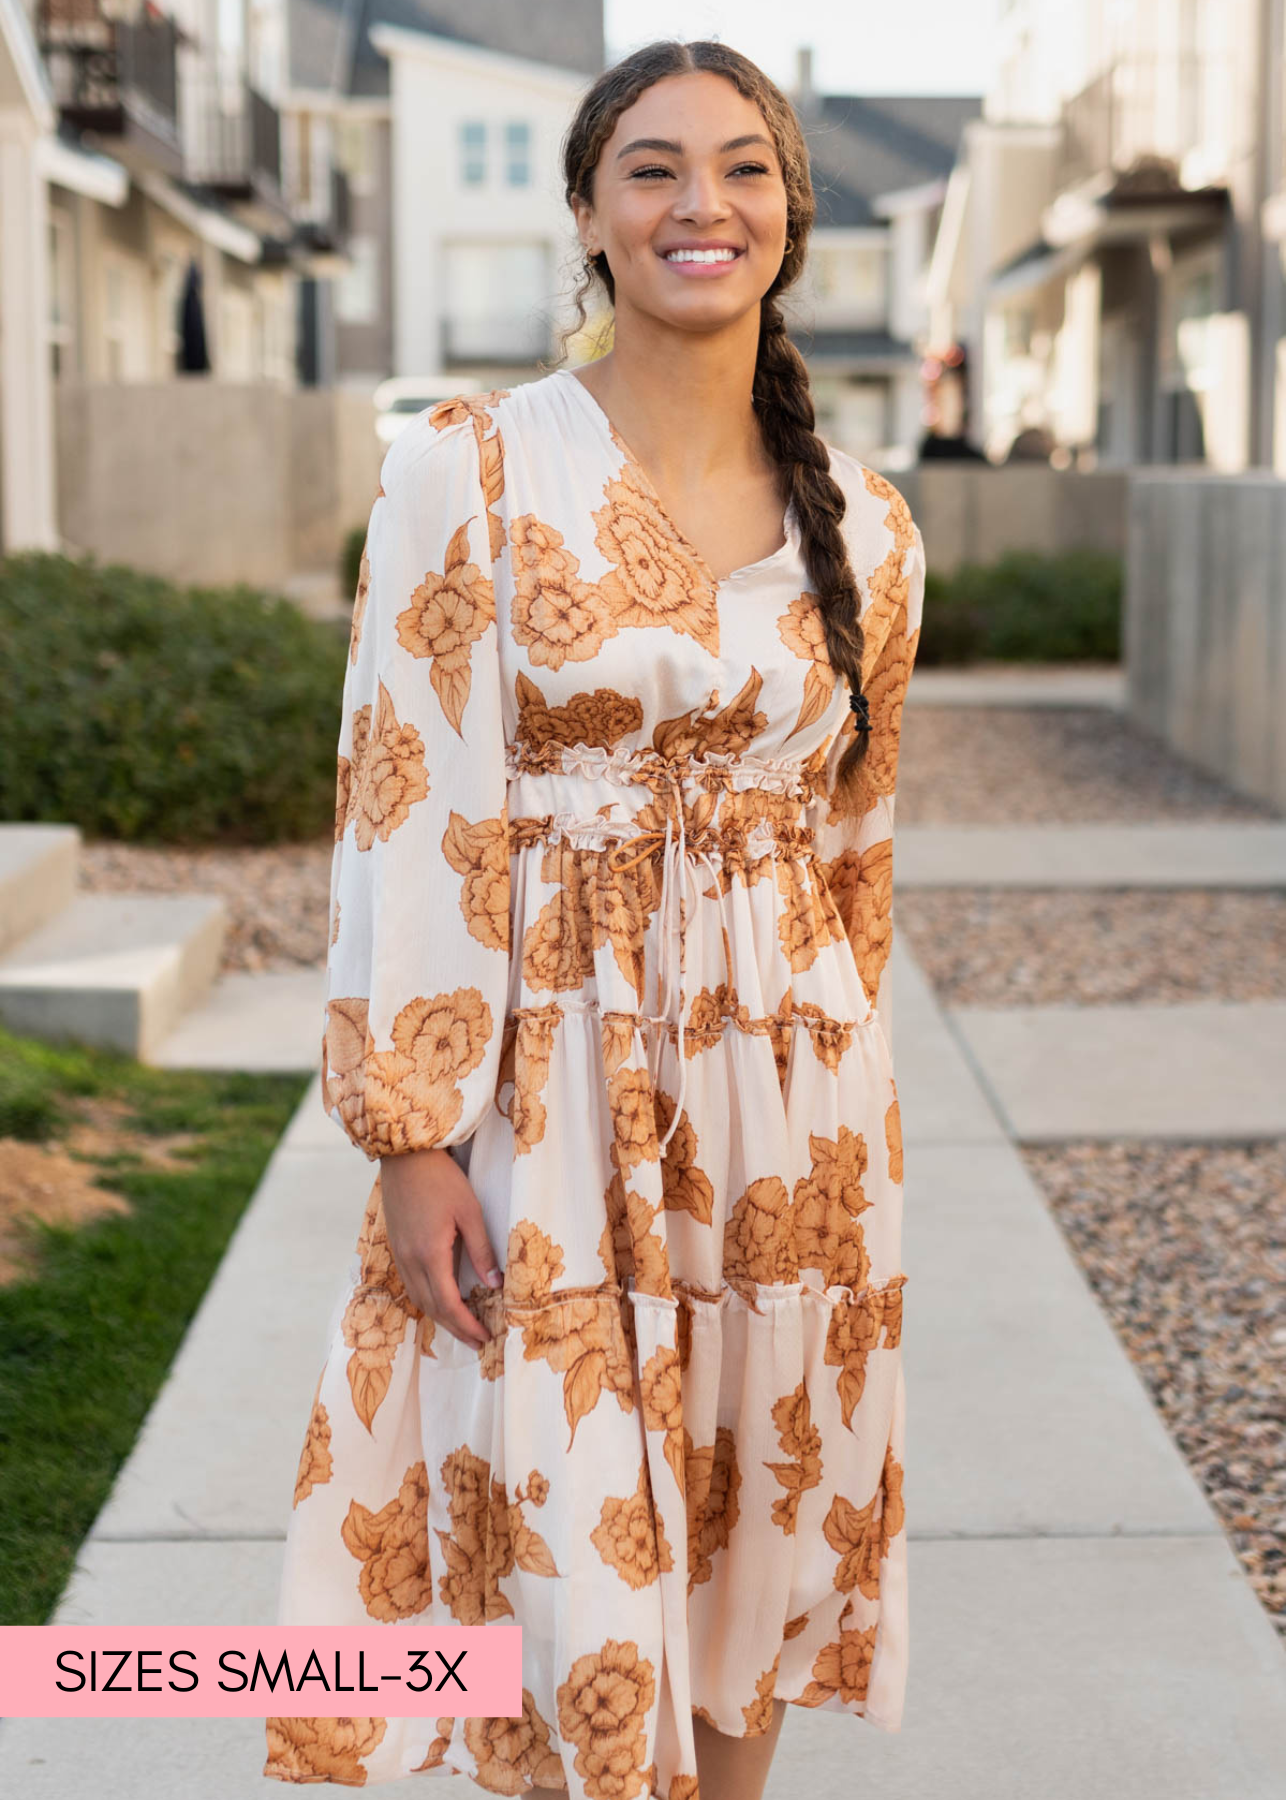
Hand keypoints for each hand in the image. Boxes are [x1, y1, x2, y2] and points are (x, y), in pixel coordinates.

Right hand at [378, 1148, 502, 1349]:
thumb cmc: (441, 1178)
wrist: (405, 1155)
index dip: (466, 1325)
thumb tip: (495, 1284)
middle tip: (478, 1342)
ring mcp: (399, 1253)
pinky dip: (428, 1299)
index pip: (447, 1303)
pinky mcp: (396, 1244)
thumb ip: (482, 1250)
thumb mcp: (470, 1211)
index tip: (484, 1338)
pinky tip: (441, 1298)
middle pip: (431, 1307)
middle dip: (455, 1328)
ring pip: (418, 1298)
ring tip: (463, 1326)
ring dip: (440, 1316)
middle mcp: (409, 1260)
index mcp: (429, 1253)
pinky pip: (411, 1283)